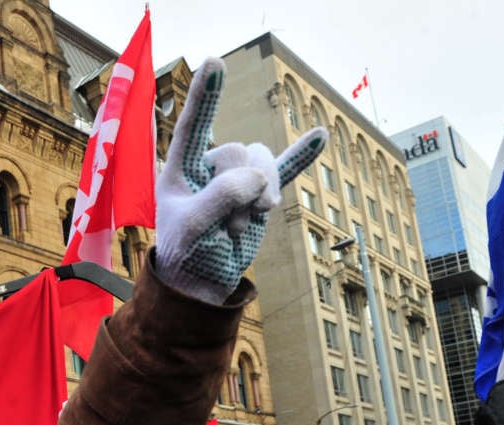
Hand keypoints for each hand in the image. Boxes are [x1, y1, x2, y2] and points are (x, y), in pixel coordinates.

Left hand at [155, 57, 327, 302]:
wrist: (204, 284)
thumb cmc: (188, 255)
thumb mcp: (194, 228)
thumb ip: (221, 197)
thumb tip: (257, 176)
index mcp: (182, 169)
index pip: (194, 127)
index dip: (205, 96)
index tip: (213, 61)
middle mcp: (210, 168)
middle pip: (239, 153)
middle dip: (242, 191)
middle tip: (232, 227)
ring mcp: (237, 179)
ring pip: (263, 165)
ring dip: (261, 197)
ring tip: (246, 225)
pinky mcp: (259, 195)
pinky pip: (284, 170)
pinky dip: (300, 157)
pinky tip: (322, 136)